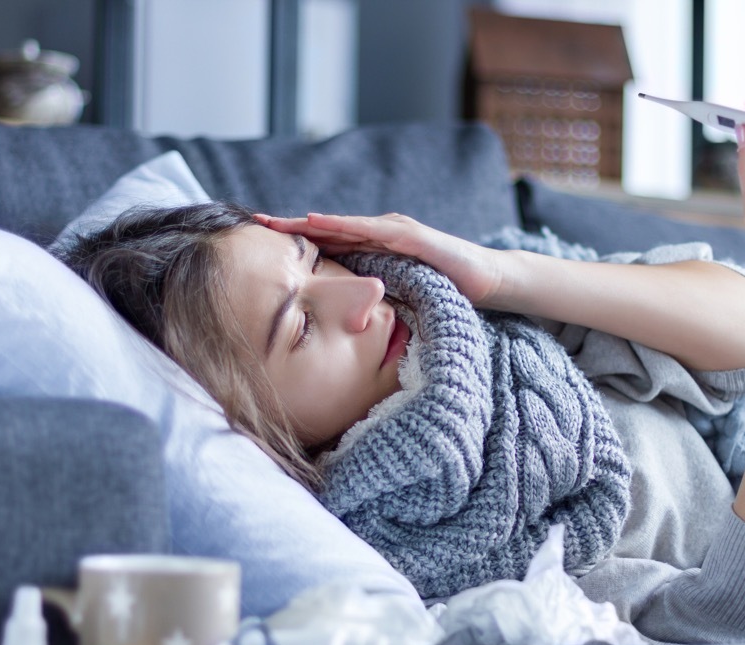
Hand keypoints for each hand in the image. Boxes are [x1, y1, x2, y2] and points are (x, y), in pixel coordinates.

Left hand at [254, 212, 503, 305]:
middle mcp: (381, 234)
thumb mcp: (399, 297)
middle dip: (292, 226)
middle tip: (256, 222)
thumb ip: (373, 300)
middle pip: (329, 230)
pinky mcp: (413, 238)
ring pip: (344, 226)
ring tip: (279, 222)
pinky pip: (372, 231)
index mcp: (374, 250)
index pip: (329, 244)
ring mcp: (397, 232)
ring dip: (310, 223)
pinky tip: (320, 224)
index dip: (296, 243)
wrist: (487, 281)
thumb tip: (345, 323)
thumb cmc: (444, 289)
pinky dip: (344, 226)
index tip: (261, 244)